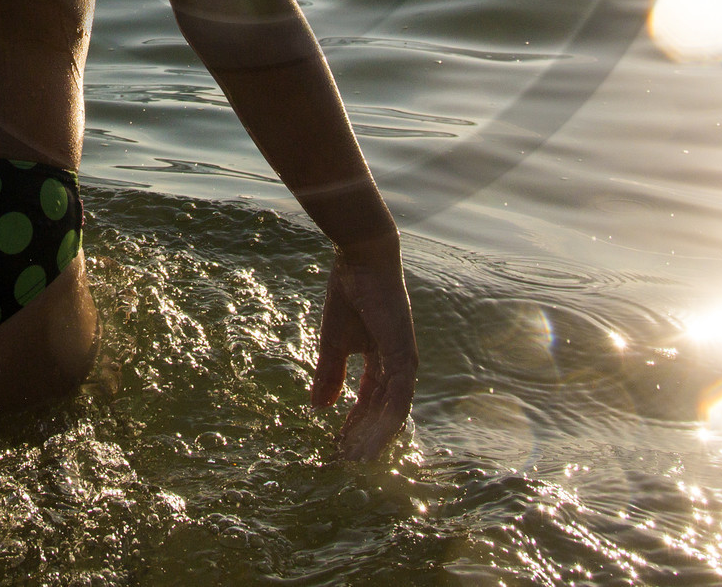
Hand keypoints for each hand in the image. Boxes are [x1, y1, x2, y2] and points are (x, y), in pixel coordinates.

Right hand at [310, 242, 417, 459]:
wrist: (360, 260)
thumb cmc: (349, 293)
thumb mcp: (333, 342)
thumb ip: (329, 374)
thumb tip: (318, 408)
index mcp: (381, 358)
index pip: (371, 400)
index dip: (355, 423)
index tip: (339, 444)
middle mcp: (397, 363)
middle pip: (383, 410)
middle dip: (364, 436)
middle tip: (345, 461)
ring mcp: (403, 360)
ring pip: (392, 410)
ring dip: (374, 436)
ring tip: (355, 459)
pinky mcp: (403, 355)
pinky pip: (398, 397)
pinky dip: (386, 420)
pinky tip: (371, 438)